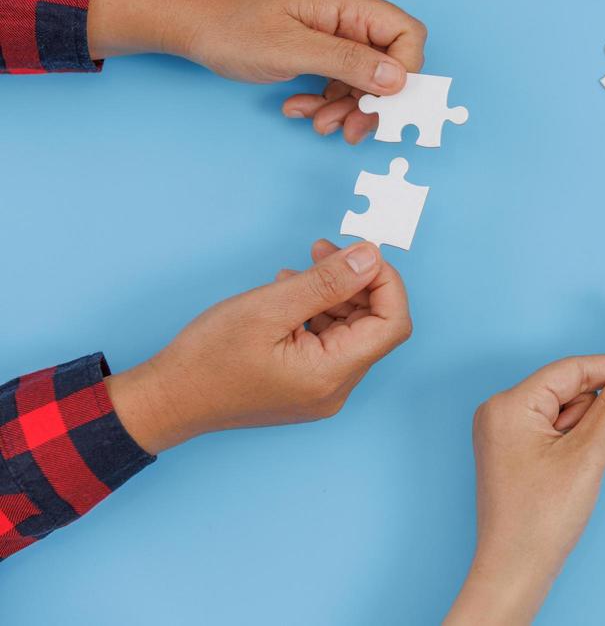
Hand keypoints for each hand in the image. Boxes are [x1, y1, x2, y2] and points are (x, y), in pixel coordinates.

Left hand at [86, 0, 426, 143]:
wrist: (188, 24)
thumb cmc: (232, 28)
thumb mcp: (292, 50)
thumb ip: (348, 63)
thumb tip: (398, 80)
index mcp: (347, 2)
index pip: (406, 33)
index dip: (406, 71)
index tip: (384, 104)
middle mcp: (346, 14)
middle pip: (388, 61)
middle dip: (371, 100)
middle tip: (351, 130)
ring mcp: (333, 31)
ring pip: (364, 77)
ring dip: (346, 107)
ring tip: (318, 123)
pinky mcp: (318, 48)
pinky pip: (339, 80)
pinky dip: (326, 101)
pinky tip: (300, 110)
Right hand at [105, 240, 412, 454]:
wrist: (165, 400)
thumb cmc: (207, 359)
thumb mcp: (268, 308)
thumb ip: (327, 282)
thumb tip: (371, 257)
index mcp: (332, 374)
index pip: (392, 323)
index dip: (386, 282)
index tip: (360, 252)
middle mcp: (334, 389)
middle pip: (372, 326)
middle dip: (355, 282)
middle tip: (322, 249)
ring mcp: (320, 391)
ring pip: (350, 331)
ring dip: (333, 295)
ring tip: (296, 273)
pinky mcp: (304, 385)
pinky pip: (327, 343)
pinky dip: (317, 313)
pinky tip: (289, 296)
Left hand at [445, 353, 604, 624]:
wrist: (516, 571)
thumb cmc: (540, 520)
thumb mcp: (588, 455)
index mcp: (509, 405)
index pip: (570, 369)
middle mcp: (500, 412)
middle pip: (567, 388)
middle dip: (596, 408)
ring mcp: (504, 432)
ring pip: (563, 410)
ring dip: (585, 429)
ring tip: (579, 467)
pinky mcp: (513, 450)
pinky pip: (553, 428)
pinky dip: (574, 441)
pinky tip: (574, 468)